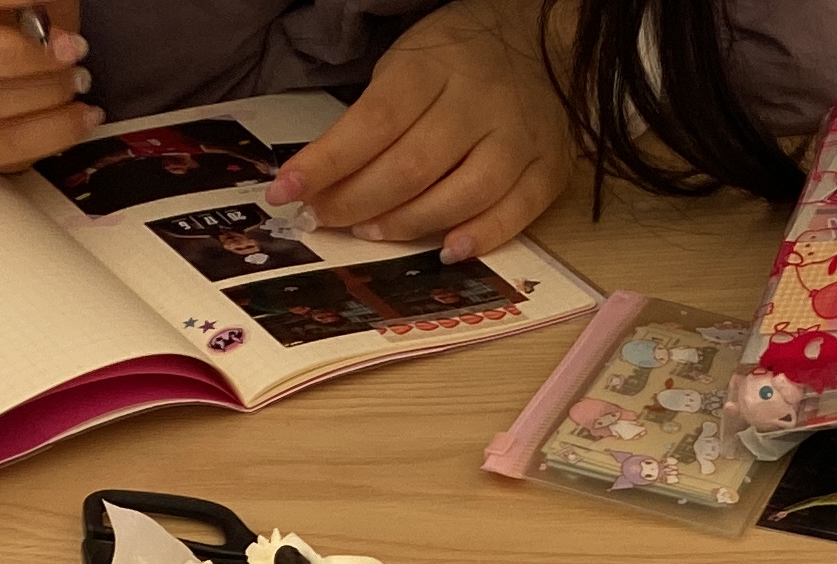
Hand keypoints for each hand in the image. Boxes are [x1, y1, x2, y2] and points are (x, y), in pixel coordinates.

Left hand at [266, 0, 571, 262]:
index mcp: (434, 65)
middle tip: (326, 218)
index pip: (373, 122)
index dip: (326, 163)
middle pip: (413, 166)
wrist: (540, 38)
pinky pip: (517, 211)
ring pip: (463, 194)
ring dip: (409, 224)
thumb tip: (320, 184)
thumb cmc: (455, 58)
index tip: (286, 192)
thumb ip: (370, 120)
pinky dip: (482, 236)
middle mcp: (480, 100)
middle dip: (358, 202)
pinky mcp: (551, 166)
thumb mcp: (404, 65)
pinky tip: (447, 251)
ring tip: (373, 232)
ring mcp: (520, 135)